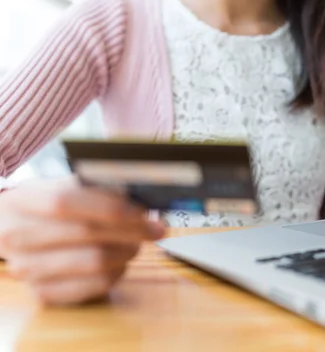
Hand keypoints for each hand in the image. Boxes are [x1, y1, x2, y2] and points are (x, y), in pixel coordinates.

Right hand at [0, 177, 164, 304]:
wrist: (13, 231)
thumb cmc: (48, 206)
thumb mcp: (64, 185)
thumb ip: (98, 186)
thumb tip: (139, 195)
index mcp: (23, 201)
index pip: (65, 202)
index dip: (109, 206)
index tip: (142, 210)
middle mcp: (17, 237)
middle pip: (86, 233)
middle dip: (132, 230)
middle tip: (155, 228)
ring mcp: (28, 269)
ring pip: (95, 262)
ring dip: (127, 250)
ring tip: (136, 242)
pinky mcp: (43, 294)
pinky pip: (95, 286)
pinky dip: (118, 272)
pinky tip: (120, 261)